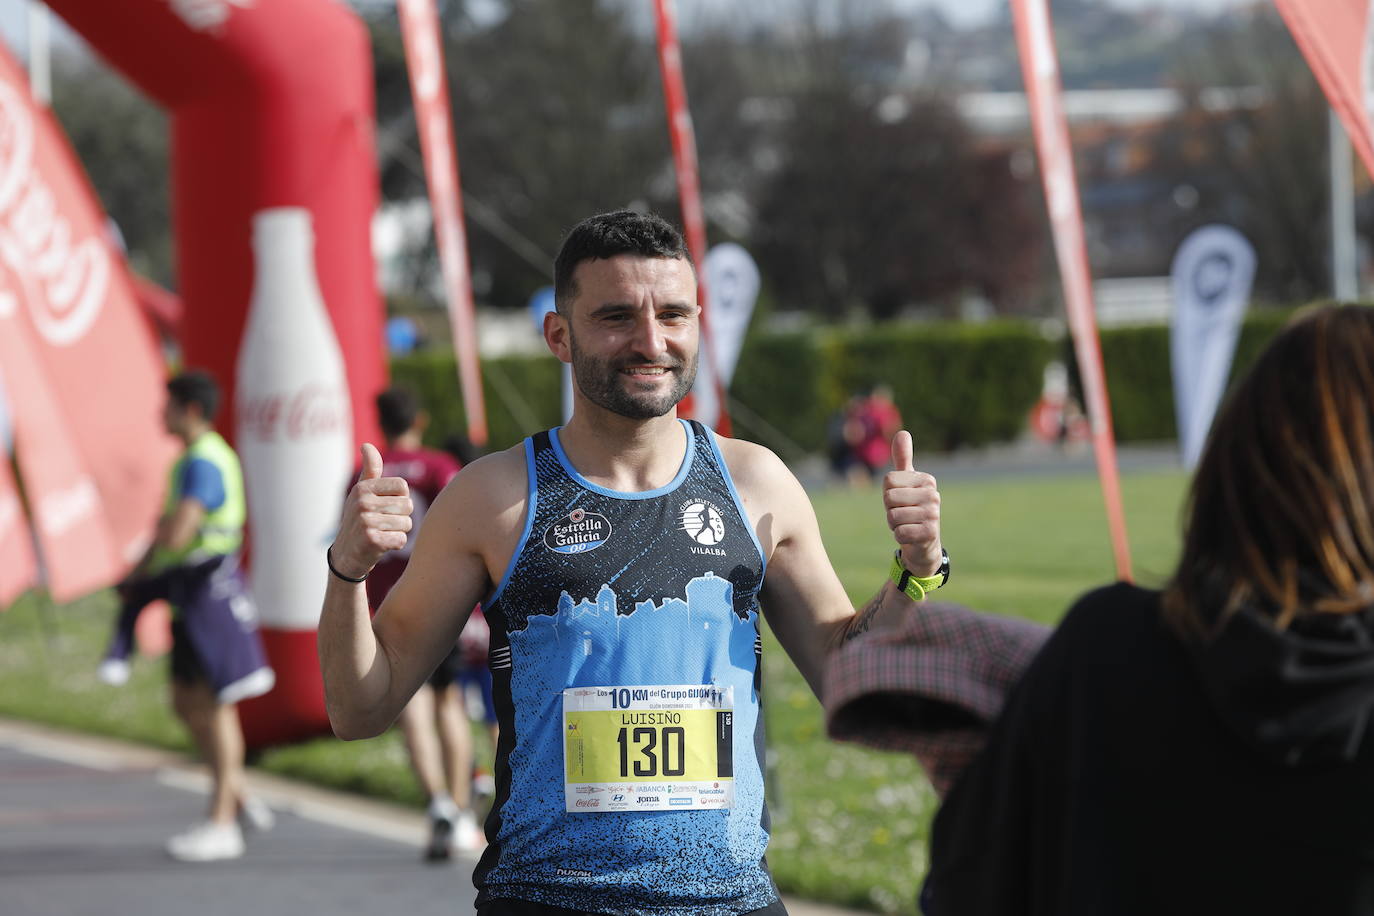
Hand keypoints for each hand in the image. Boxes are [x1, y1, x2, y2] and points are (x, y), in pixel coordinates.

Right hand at [330, 443, 412, 579]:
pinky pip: (402, 540)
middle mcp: (362, 502)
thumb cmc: (360, 520)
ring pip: (407, 524)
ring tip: (382, 534)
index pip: (403, 487)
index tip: (386, 508)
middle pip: (408, 506)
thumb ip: (370, 470)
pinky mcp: (371, 540)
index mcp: (363, 488)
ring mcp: (365, 521)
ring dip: (399, 532)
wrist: (345, 556)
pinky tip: (381, 545)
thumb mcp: (361, 493)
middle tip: (384, 524)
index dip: (401, 500)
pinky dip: (396, 545)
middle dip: (402, 518)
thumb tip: (366, 445)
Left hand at [884, 430, 941, 577]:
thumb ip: (903, 459)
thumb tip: (902, 432)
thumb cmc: (911, 508)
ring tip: (907, 525)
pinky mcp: (930, 534)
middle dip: (890, 509)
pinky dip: (900, 537)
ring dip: (894, 524)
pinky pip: (899, 533)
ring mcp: (934, 514)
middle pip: (889, 498)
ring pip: (893, 516)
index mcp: (926, 479)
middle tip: (903, 514)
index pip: (888, 481)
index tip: (901, 500)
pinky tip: (911, 536)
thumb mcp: (906, 483)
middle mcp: (933, 494)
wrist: (923, 543)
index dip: (888, 494)